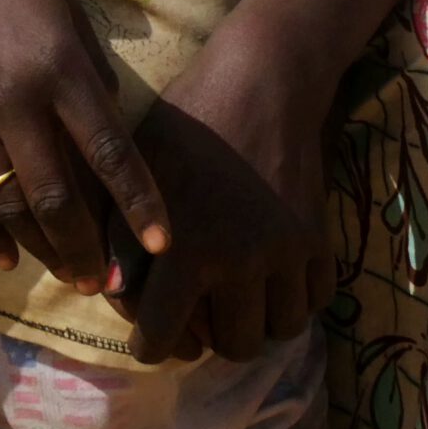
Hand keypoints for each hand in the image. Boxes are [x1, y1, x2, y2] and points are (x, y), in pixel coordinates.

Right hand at [0, 0, 170, 289]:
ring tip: (73, 278)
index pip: (109, 151)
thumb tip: (110, 137)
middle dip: (88, 249)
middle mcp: (17, 101)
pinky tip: (11, 258)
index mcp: (60, 68)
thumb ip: (92, 78)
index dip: (139, 202)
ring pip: (13, 206)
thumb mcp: (69, 16)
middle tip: (111, 286)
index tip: (162, 244)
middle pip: (58, 196)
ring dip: (46, 251)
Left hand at [114, 16, 335, 364]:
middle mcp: (237, 260)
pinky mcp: (318, 240)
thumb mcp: (138, 170)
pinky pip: (314, 302)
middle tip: (201, 314)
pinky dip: (296, 300)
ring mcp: (284, 253)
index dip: (151, 346)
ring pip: (278, 331)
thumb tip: (109, 292)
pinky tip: (274, 277)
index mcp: (184, 246)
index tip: (152, 338)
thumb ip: (122, 233)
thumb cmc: (187, 119)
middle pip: (233, 346)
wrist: (261, 81)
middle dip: (212, 338)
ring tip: (240, 298)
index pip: (163, 335)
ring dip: (258, 322)